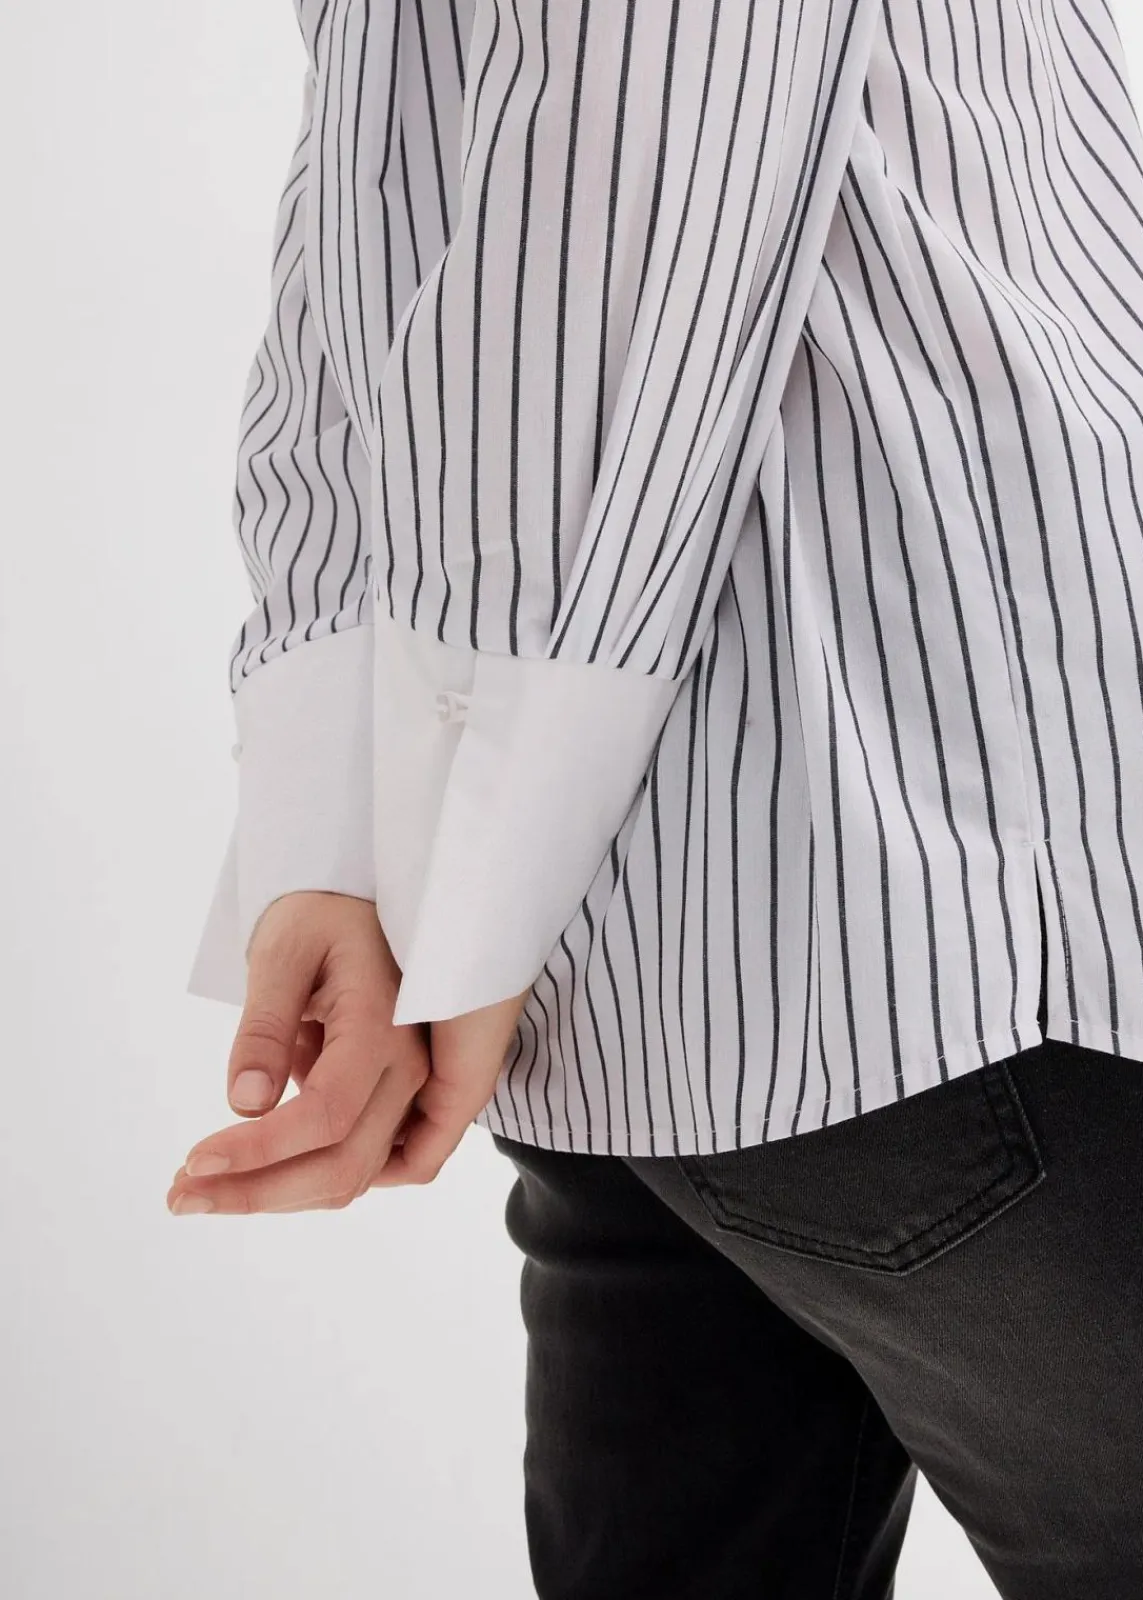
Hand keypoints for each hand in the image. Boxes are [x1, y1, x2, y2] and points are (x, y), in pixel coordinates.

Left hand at [167, 891, 526, 1214]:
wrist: (357, 908)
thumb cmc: (319, 918)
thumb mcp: (281, 952)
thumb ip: (265, 1026)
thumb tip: (247, 1103)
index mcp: (383, 1026)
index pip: (326, 1114)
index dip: (260, 1150)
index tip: (195, 1162)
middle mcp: (410, 1068)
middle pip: (342, 1164)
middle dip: (257, 1192)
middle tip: (180, 1195)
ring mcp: (410, 1090)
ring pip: (350, 1177)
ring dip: (274, 1196)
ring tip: (198, 1190)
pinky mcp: (396, 1103)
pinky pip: (357, 1164)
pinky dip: (301, 1182)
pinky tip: (249, 1173)